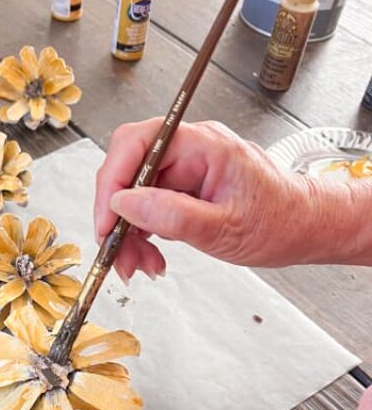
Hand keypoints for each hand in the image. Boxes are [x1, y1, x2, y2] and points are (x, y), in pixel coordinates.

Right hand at [94, 119, 350, 279]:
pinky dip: (142, 237)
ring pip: (133, 195)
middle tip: (117, 253)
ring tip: (139, 265)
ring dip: (128, 234)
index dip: (112, 181)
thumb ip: (172, 215)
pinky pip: (148, 209)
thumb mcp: (224, 227)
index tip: (105, 222)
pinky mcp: (182, 190)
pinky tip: (151, 257)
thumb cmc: (279, 221)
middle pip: (128, 171)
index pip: (137, 144)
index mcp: (203, 145)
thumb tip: (124, 205)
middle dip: (117, 216)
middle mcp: (189, 150)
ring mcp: (184, 170)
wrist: (304, 228)